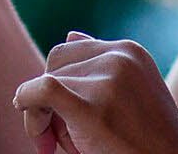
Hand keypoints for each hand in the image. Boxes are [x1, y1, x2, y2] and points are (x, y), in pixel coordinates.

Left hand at [12, 33, 177, 153]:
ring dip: (49, 118)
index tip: (63, 117)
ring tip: (76, 147)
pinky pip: (40, 91)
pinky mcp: (93, 108)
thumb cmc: (147, 139)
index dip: (60, 83)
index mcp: (129, 51)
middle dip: (49, 97)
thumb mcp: (130, 91)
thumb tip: (71, 35)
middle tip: (60, 137)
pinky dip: (29, 109)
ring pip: (46, 82)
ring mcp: (107, 80)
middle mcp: (119, 57)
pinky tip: (40, 136)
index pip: (71, 52)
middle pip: (55, 62)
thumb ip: (100, 66)